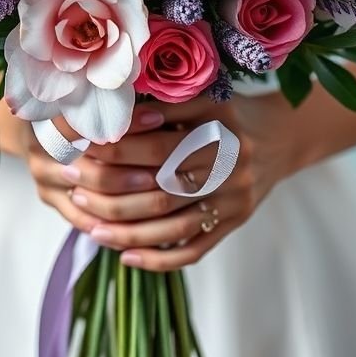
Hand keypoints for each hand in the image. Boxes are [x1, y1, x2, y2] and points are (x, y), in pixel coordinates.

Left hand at [74, 92, 303, 271]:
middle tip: (73, 186)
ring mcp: (233, 202)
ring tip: (90, 228)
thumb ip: (165, 106)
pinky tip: (127, 257)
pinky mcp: (234, 224)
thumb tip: (116, 116)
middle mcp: (229, 169)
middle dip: (112, 193)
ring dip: (129, 231)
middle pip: (162, 190)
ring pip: (174, 227)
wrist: (282, 138)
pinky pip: (194, 250)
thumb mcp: (205, 98)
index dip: (118, 150)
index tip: (82, 148)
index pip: (158, 147)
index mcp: (219, 131)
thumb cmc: (230, 113)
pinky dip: (159, 258)